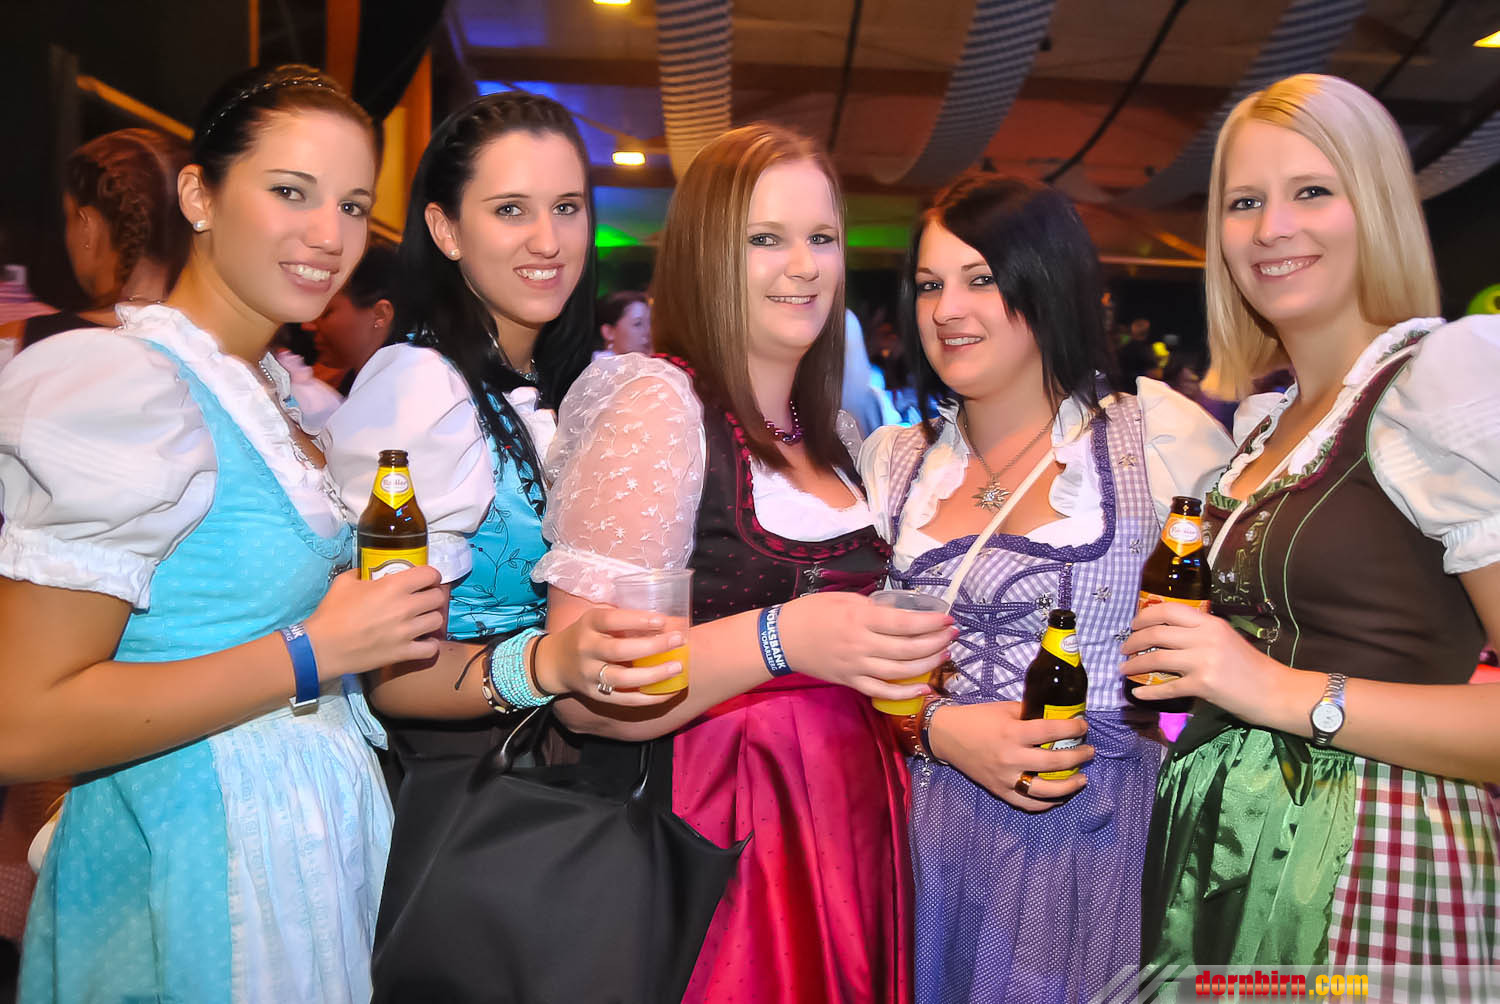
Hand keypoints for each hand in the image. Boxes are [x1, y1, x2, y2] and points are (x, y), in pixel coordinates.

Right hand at [305, 568, 445, 677]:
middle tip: (424, 598)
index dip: (431, 575)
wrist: (322, 646)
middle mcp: (405, 607)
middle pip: (438, 597)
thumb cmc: (332, 612)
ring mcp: (407, 632)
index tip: (426, 579)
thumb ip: (362, 573)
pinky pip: (431, 648)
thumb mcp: (344, 582)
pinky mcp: (403, 652)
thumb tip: (368, 571)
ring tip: (422, 619)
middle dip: (433, 595)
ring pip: (438, 621)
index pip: (430, 574)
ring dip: (432, 618)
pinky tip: (422, 640)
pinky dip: (430, 644)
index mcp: (393, 586)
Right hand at [535, 605, 685, 707]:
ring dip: (653, 674)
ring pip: (623, 678)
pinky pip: (624, 699)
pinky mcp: (594, 694)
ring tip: (677, 668)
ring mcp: (589, 674)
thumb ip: (623, 620)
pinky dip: (648, 698)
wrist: (554, 663)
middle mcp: (586, 649)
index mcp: (588, 625)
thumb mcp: (595, 619)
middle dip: (652, 646)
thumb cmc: (586, 635)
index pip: (611, 620)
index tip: (662, 620)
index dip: (637, 620)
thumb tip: (669, 620)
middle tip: (678, 641)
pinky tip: (668, 691)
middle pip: (619, 650)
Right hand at [776, 592, 955, 701]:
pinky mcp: (851, 682)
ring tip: (943, 654)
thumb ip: (872, 607)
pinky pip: (882, 692)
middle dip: (935, 642)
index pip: (904, 623)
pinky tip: (924, 687)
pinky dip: (904, 693)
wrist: (782, 639)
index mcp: (860, 619)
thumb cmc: (811, 612)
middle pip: (907, 648)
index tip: (948, 618)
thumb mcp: (843, 598)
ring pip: (900, 672)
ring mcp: (856, 666)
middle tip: (952, 635)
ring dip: (927, 664)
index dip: (930, 623)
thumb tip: (899, 613)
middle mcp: (861, 644)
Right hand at [926, 701, 1091, 811]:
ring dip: (1069, 785)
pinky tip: (1059, 797)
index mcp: (1012, 732)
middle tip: (1089, 751)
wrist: (948, 736)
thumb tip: (1057, 718)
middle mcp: (1011, 757)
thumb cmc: (978, 718)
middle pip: (1054, 762)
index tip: (1084, 726)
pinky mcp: (1000, 791)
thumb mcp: (1005, 709)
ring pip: (1045, 790)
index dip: (1073, 728)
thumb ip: (1030, 714)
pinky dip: (1046, 803)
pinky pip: (1028, 804)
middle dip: (1079, 756)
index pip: (1051, 731)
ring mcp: (1005, 778)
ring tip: (1082, 779)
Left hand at [1120, 601, 1288, 718]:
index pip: (1167, 610)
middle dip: (1133, 641)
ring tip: (1123, 670)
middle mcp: (1204, 637)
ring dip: (1134, 665)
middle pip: (1156, 633)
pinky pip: (1167, 687)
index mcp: (1209, 623)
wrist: (1275, 691)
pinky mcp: (1203, 685)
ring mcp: (1203, 661)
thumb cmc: (1250, 666)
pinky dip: (1148, 691)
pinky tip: (1137, 693)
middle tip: (1124, 649)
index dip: (1144, 617)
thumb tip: (1164, 634)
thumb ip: (1198, 634)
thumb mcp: (1225, 639)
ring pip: (1156, 658)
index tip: (1133, 626)